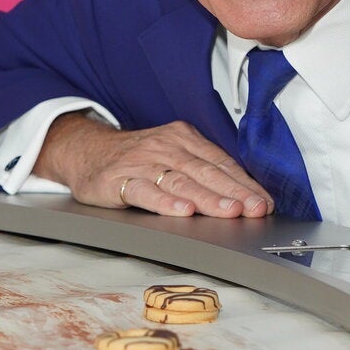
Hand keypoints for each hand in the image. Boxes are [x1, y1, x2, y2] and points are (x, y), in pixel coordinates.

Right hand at [33, 113, 273, 217]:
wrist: (86, 151)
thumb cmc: (136, 159)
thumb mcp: (170, 154)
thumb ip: (201, 171)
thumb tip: (240, 196)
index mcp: (183, 138)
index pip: (220, 162)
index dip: (244, 184)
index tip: (263, 202)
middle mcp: (165, 146)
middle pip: (205, 171)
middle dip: (234, 192)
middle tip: (255, 209)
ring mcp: (142, 162)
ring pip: (180, 181)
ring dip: (208, 198)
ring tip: (229, 211)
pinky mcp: (119, 179)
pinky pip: (145, 191)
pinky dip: (165, 201)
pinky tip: (182, 211)